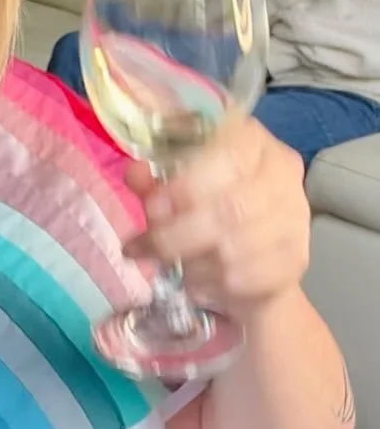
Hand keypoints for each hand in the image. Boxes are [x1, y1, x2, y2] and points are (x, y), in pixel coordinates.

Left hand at [123, 116, 309, 317]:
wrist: (252, 256)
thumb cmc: (208, 209)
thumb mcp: (174, 188)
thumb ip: (154, 180)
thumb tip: (134, 172)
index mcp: (254, 143)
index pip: (230, 155)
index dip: (188, 183)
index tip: (152, 207)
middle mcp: (282, 176)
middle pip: (232, 209)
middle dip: (176, 234)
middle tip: (143, 247)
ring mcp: (294, 220)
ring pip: (236, 249)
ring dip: (191, 262)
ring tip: (171, 265)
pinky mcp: (295, 261)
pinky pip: (245, 278)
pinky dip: (211, 284)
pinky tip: (197, 281)